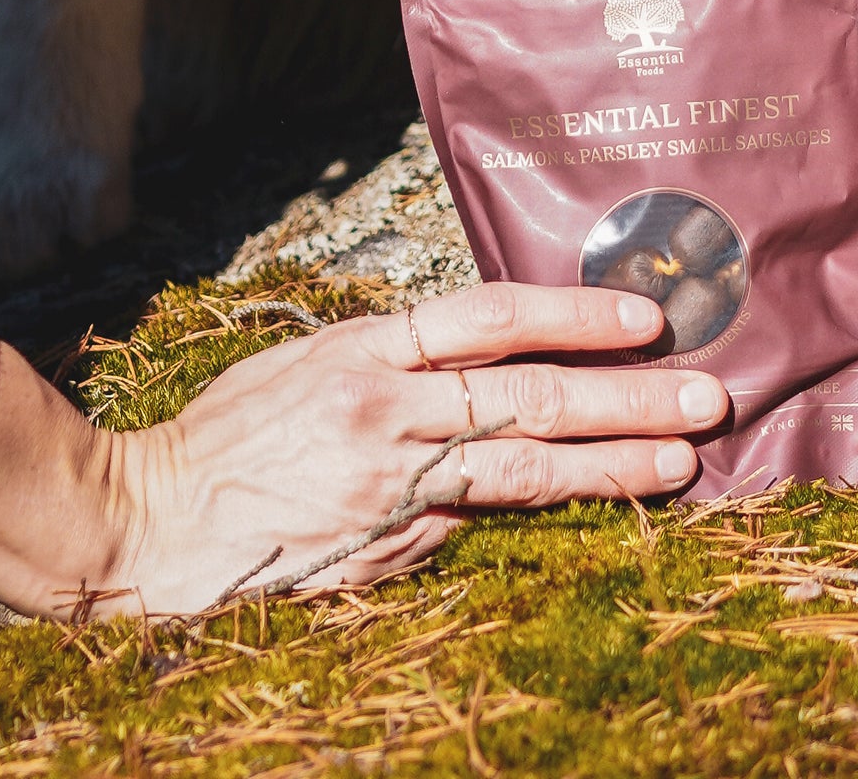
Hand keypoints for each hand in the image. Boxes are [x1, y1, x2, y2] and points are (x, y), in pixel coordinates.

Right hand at [115, 283, 726, 612]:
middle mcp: (388, 409)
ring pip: (524, 466)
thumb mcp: (309, 364)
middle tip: (704, 394)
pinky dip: (546, 513)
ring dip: (613, 462)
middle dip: (626, 394)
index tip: (642, 317)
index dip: (574, 312)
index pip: (492, 315)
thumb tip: (484, 363)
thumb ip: (396, 362)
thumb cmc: (230, 436)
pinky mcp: (390, 545)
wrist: (153, 522)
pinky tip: (607, 510)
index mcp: (368, 348)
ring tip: (682, 460)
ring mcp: (393, 484)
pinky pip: (482, 523)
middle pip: (530, 392)